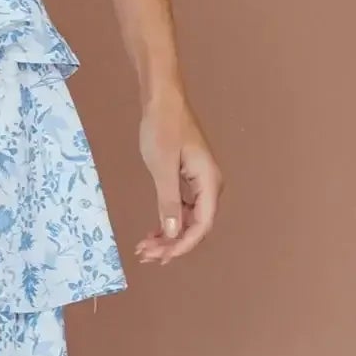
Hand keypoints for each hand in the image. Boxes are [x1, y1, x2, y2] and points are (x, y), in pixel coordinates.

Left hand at [134, 88, 221, 265]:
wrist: (162, 99)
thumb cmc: (163, 127)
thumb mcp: (163, 167)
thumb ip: (169, 201)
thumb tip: (174, 233)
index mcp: (209, 182)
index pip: (202, 225)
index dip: (183, 245)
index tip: (162, 256)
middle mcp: (210, 185)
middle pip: (196, 225)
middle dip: (172, 243)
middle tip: (146, 254)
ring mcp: (199, 182)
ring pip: (188, 218)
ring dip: (169, 235)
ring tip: (145, 247)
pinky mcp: (188, 178)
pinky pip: (182, 207)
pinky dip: (168, 220)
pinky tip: (153, 231)